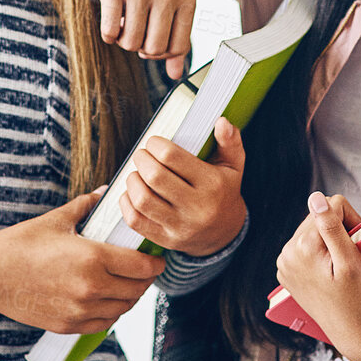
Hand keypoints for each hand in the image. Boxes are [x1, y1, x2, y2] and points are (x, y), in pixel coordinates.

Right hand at [0, 190, 166, 333]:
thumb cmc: (22, 244)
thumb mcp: (57, 219)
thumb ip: (86, 206)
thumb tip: (105, 193)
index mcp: (93, 258)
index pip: (141, 267)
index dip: (155, 263)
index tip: (157, 258)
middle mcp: (91, 287)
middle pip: (137, 290)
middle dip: (145, 279)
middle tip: (144, 270)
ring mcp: (80, 310)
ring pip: (122, 308)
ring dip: (129, 297)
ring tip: (127, 284)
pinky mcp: (68, 325)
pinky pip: (103, 322)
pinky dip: (111, 312)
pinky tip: (107, 300)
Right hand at [90, 0, 194, 78]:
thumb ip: (175, 33)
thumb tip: (175, 75)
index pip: (179, 47)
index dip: (162, 53)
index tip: (151, 41)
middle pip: (154, 49)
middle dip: (140, 47)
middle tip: (135, 29)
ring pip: (130, 43)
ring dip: (123, 39)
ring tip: (123, 21)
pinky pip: (110, 31)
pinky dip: (108, 33)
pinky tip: (111, 17)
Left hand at [119, 118, 246, 255]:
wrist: (224, 234)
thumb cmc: (224, 191)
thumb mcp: (234, 165)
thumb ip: (230, 141)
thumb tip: (221, 121)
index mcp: (212, 184)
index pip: (172, 157)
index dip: (155, 144)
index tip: (154, 142)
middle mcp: (197, 207)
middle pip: (154, 177)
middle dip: (141, 159)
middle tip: (142, 155)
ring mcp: (180, 226)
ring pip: (142, 200)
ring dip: (132, 180)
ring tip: (137, 173)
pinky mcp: (165, 239)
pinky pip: (135, 220)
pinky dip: (126, 203)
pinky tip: (132, 193)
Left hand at [275, 191, 360, 360]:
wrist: (356, 336)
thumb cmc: (360, 301)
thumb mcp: (351, 262)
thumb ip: (331, 227)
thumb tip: (315, 197)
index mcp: (301, 247)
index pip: (331, 207)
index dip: (351, 221)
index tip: (359, 245)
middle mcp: (286, 253)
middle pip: (318, 218)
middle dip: (338, 231)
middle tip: (352, 259)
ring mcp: (285, 265)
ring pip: (312, 232)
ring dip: (328, 242)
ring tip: (341, 267)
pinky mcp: (288, 274)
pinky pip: (305, 248)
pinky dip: (319, 254)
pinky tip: (330, 272)